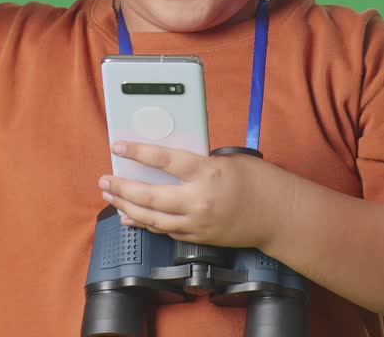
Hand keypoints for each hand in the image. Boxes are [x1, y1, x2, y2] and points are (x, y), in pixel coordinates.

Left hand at [97, 142, 297, 248]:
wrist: (279, 215)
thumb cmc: (258, 181)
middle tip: (105, 180)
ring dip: (127, 207)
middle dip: (121, 188)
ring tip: (111, 197)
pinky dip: (145, 223)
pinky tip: (131, 217)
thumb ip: (198, 161)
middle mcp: (198, 200)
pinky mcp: (198, 237)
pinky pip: (164, 231)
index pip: (164, 160)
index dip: (137, 152)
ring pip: (152, 218)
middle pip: (149, 196)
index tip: (118, 146)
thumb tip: (169, 163)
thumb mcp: (227, 159)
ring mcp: (197, 223)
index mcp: (206, 172)